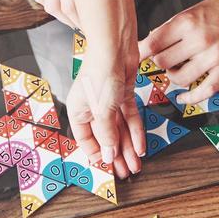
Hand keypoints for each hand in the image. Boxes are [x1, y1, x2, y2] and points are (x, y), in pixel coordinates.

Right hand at [67, 37, 144, 177]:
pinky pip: (129, 117)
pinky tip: (140, 146)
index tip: (108, 169)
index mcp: (78, 111)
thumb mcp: (102, 110)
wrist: (114, 44)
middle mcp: (92, 107)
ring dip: (128, 147)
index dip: (97, 155)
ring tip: (136, 165)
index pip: (85, 140)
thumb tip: (108, 155)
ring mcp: (108, 100)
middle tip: (126, 173)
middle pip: (105, 137)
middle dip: (116, 155)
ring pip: (119, 129)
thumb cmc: (100, 72)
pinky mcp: (122, 93)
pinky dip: (136, 131)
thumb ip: (106, 134)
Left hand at [139, 0, 218, 104]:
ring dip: (174, 76)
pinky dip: (190, 98)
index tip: (136, 57)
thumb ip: (171, 27)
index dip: (141, 52)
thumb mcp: (191, 10)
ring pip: (179, 79)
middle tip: (164, 59)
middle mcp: (199, 40)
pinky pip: (203, 91)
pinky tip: (183, 98)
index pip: (153, 43)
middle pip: (163, 62)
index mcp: (187, 22)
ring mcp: (213, 57)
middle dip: (160, 62)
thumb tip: (149, 42)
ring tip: (178, 69)